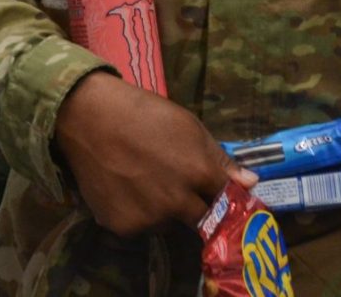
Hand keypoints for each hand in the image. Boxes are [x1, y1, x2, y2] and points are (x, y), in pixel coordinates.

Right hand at [55, 72, 256, 236]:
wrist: (89, 117)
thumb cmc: (143, 113)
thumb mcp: (187, 125)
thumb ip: (220, 159)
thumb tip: (251, 183)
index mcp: (198, 172)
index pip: (228, 200)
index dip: (228, 198)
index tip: (225, 197)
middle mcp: (176, 201)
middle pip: (202, 219)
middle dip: (198, 207)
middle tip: (181, 187)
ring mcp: (148, 218)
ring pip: (168, 224)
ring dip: (166, 211)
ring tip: (146, 180)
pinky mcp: (122, 227)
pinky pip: (140, 227)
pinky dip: (138, 213)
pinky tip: (126, 187)